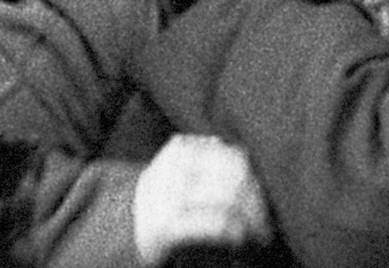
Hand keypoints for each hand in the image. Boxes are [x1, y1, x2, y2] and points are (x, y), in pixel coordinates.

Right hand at [132, 134, 272, 265]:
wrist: (122, 228)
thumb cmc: (164, 201)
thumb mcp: (182, 170)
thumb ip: (211, 160)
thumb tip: (253, 170)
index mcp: (182, 149)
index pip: (233, 157)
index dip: (255, 179)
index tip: (265, 200)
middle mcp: (174, 167)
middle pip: (234, 175)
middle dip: (256, 200)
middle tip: (265, 223)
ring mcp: (169, 195)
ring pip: (228, 198)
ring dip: (250, 219)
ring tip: (258, 234)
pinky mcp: (167, 225)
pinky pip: (215, 224)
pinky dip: (234, 231)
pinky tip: (239, 239)